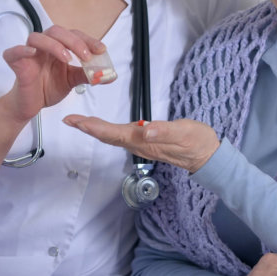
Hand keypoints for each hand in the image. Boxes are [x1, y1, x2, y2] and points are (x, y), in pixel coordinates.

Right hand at [0, 26, 110, 121]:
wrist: (30, 105)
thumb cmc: (47, 88)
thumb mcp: (72, 81)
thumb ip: (88, 75)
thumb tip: (109, 75)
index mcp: (57, 47)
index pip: (73, 35)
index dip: (88, 40)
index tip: (101, 50)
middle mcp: (43, 46)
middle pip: (56, 31)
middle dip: (74, 41)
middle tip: (87, 56)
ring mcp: (29, 53)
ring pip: (37, 37)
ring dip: (54, 45)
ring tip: (67, 59)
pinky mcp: (16, 64)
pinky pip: (14, 52)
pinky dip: (21, 50)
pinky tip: (32, 53)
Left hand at [61, 116, 220, 172]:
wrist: (207, 156)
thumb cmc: (196, 142)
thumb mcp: (184, 132)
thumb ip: (165, 131)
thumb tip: (145, 130)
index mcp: (144, 140)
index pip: (112, 133)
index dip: (93, 127)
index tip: (76, 121)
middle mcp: (139, 144)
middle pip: (108, 136)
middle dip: (88, 128)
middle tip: (70, 120)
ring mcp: (142, 144)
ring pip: (113, 137)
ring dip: (95, 129)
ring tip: (80, 122)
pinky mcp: (146, 142)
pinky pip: (121, 136)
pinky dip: (107, 130)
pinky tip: (103, 127)